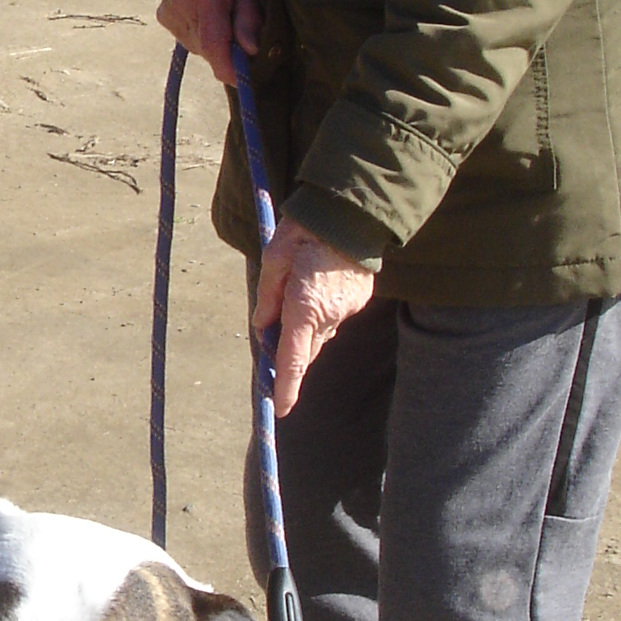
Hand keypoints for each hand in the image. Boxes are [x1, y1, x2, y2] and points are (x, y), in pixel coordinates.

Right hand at [157, 0, 264, 88]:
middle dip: (230, 50)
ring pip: (201, 48)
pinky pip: (192, 42)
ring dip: (219, 43)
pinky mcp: (164, 18)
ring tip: (226, 18)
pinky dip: (207, 38)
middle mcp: (179, 5)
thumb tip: (251, 50)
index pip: (213, 42)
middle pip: (209, 49)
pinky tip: (211, 18)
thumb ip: (250, 16)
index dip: (228, 67)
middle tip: (244, 30)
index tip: (243, 80)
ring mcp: (168, 14)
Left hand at [253, 223, 375, 415]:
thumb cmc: (306, 229)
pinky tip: (316, 284)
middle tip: (272, 333)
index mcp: (305, 306)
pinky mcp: (358, 298)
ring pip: (320, 333)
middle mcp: (329, 314)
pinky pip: (334, 316)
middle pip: (306, 349)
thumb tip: (262, 324)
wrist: (351, 211)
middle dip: (290, 351)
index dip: (286, 387)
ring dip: (305, 328)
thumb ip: (267, 294)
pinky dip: (321, 311)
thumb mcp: (274, 257)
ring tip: (295, 294)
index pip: (292, 358)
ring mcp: (347, 308)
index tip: (280, 409)